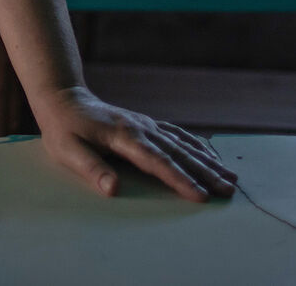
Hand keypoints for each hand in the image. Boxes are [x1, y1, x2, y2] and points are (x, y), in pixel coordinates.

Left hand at [32, 86, 237, 201]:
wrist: (65, 99)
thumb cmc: (64, 129)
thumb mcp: (68, 150)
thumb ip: (91, 169)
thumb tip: (113, 189)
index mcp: (123, 136)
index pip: (157, 162)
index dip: (180, 179)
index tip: (200, 196)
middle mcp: (141, 128)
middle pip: (178, 153)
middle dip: (205, 173)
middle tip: (229, 190)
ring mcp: (147, 125)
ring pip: (183, 144)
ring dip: (208, 161)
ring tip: (231, 178)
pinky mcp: (147, 125)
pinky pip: (178, 135)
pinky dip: (197, 146)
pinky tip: (211, 157)